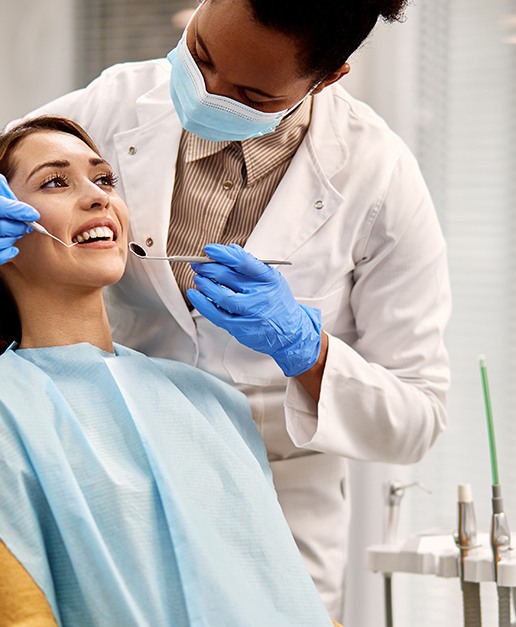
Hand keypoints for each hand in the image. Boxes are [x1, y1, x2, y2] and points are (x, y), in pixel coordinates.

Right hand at [0, 174, 39, 263]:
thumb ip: (2, 191)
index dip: (20, 211)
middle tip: (28, 225)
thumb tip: (16, 201)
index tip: (34, 215)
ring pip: (2, 241)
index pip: (4, 207)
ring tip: (17, 232)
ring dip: (14, 238)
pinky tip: (13, 249)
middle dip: (20, 226)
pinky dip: (7, 254)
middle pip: (5, 227)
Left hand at [186, 243, 321, 376]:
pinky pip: (216, 314)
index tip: (209, 249)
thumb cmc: (277, 302)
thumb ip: (251, 265)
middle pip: (228, 278)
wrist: (291, 333)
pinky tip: (194, 294)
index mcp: (268, 279)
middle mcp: (260, 295)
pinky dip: (202, 304)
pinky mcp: (241, 328)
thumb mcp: (271, 280)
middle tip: (198, 264)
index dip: (223, 254)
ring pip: (221, 296)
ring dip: (205, 284)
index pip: (243, 262)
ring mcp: (250, 313)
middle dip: (208, 268)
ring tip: (198, 278)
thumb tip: (230, 249)